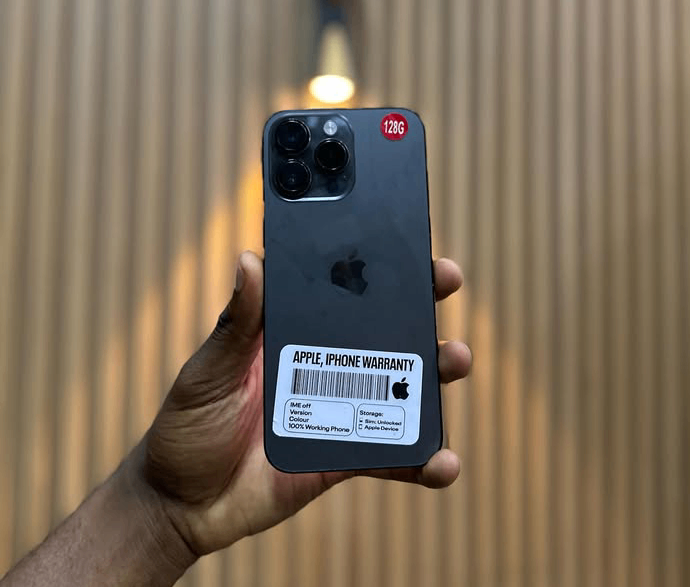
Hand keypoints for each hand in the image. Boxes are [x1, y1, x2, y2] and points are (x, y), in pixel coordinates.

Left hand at [137, 251, 471, 559]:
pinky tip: (444, 461)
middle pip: (383, 329)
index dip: (374, 264)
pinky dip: (422, 460)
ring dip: (435, 373)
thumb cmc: (185, 426)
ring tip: (454, 361)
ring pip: (399, 385)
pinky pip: (392, 456)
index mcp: (292, 333)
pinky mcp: (344, 457)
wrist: (180, 505)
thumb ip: (235, 324)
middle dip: (421, 303)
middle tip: (446, 281)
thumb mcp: (207, 369)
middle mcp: (323, 364)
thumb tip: (249, 259)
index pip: (340, 289)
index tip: (406, 238)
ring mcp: (339, 410)